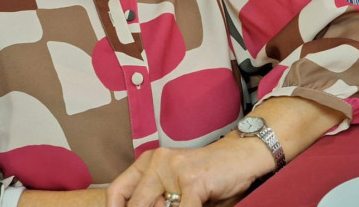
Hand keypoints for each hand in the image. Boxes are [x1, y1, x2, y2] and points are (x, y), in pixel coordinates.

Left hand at [105, 137, 263, 206]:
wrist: (242, 156)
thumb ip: (157, 200)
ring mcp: (175, 170)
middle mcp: (158, 162)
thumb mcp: (176, 187)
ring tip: (183, 202)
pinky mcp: (193, 181)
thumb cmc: (209, 176)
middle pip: (135, 205)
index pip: (117, 192)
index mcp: (149, 162)